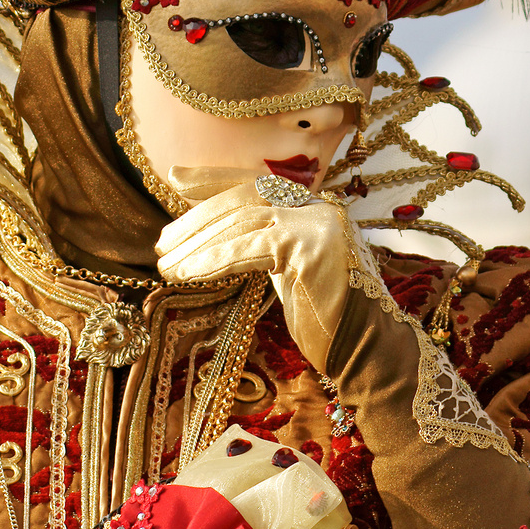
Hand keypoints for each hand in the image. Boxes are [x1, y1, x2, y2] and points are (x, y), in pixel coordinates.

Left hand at [155, 167, 361, 368]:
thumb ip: (267, 245)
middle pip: (245, 197)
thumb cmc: (327, 319)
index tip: (174, 179)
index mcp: (314, 206)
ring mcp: (318, 223)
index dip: (213, 178)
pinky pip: (250, 248)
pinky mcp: (312, 247)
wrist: (368, 350)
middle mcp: (319, 206)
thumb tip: (219, 235)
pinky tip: (187, 273)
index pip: (257, 182)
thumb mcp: (290, 271)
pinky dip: (213, 260)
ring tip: (165, 265)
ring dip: (197, 244)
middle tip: (161, 243)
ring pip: (244, 220)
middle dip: (197, 218)